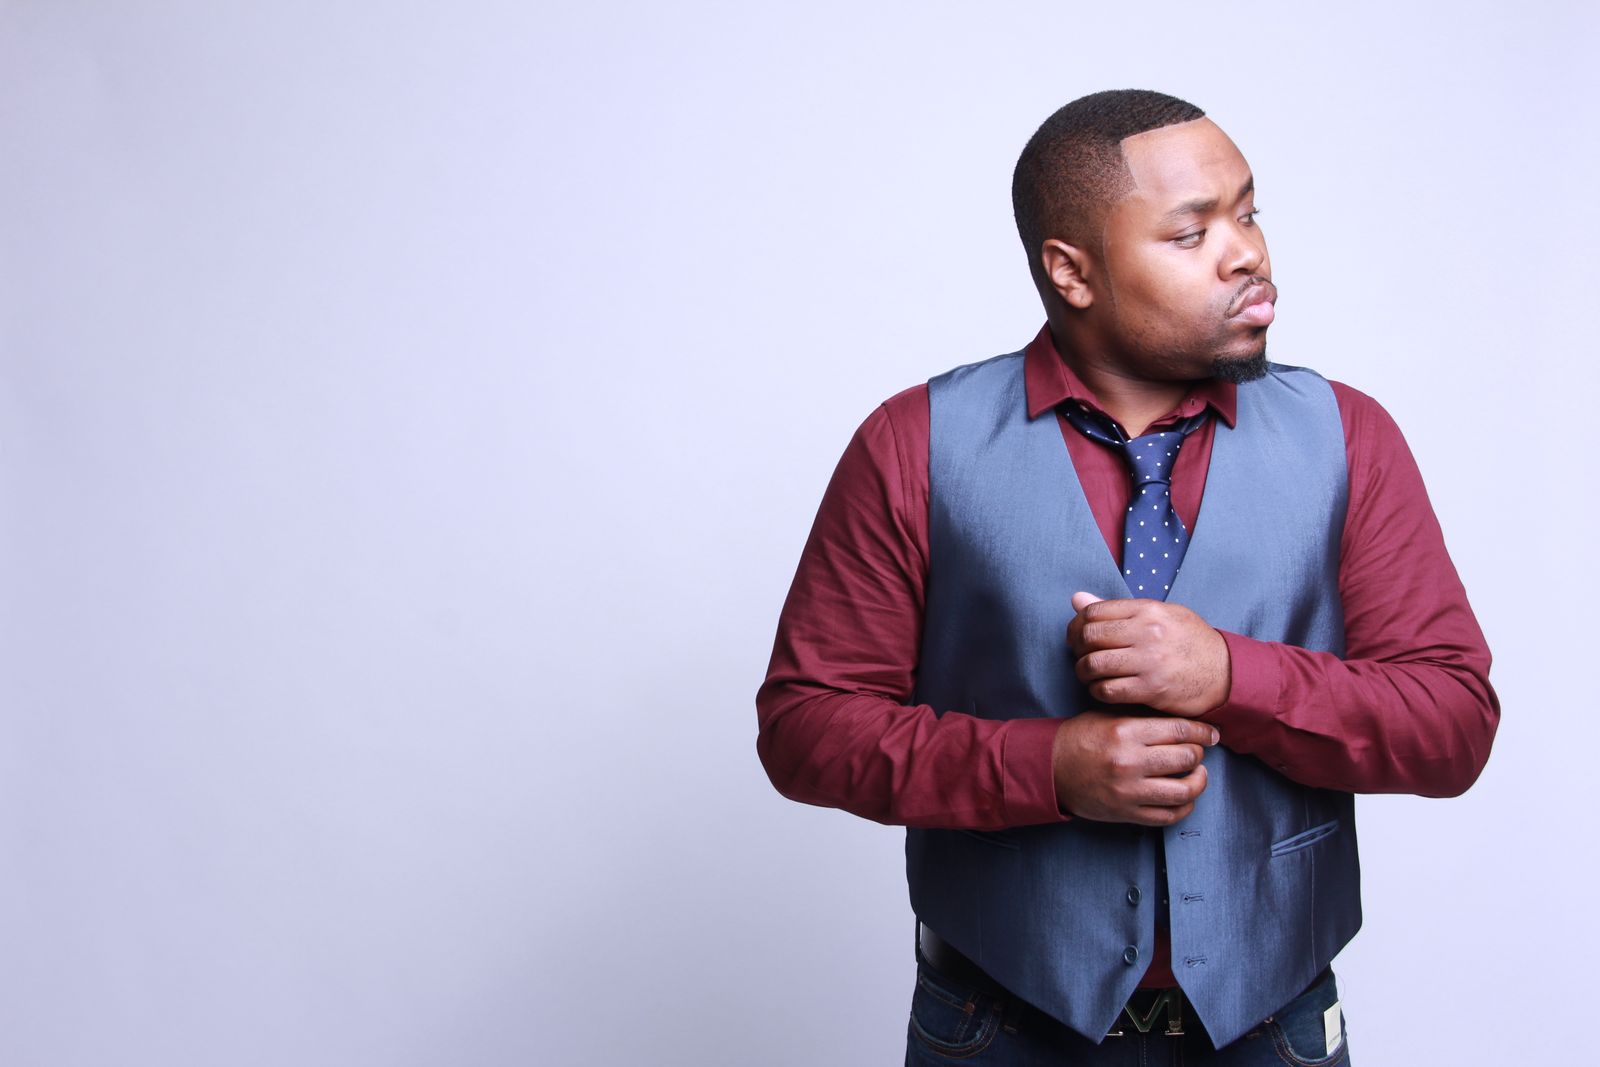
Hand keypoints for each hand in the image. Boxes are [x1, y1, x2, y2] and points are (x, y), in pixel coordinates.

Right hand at [1051, 712, 1217, 824]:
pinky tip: (1184, 797)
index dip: (1202, 731)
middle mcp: (1130, 761)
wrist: (1050, 767)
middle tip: (1198, 751)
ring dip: (1198, 782)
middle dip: (1198, 753)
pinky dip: (1184, 807)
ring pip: (1184, 790)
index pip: (1180, 729)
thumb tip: (1184, 723)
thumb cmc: (1081, 738)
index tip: (1212, 734)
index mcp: (1126, 731)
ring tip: (1196, 774)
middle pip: (1187, 757)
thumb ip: (1144, 719)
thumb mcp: (1109, 717)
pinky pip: (1168, 815)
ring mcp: (1129, 790)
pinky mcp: (1126, 812)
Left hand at [1066, 592, 1231, 716]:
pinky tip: (1102, 689)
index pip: (1093, 612)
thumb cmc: (1189, 641)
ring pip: (1093, 665)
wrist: (1224, 672)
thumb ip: (1116, 609)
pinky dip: (1098, 691)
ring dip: (1084, 672)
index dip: (1077, 625)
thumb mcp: (1159, 614)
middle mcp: (1147, 633)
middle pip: (1089, 637)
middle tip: (1080, 656)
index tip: (1077, 636)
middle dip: (1077, 648)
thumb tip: (1076, 599)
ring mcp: (1149, 662)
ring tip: (1088, 674)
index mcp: (1147, 610)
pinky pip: (1108, 691)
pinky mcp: (1151, 689)